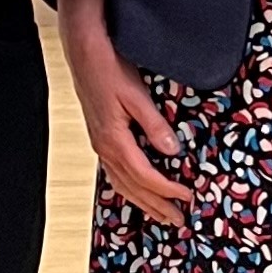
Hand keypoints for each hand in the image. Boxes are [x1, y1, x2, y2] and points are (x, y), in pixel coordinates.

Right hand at [57, 0, 191, 227]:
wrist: (83, 51)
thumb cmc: (108, 68)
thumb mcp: (135, 94)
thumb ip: (154, 124)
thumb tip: (173, 151)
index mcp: (114, 139)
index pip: (146, 176)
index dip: (168, 189)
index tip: (188, 196)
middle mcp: (105, 147)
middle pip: (134, 187)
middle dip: (157, 206)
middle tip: (179, 221)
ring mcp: (100, 144)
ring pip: (122, 184)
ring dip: (143, 202)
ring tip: (162, 214)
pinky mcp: (100, 137)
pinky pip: (115, 173)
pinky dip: (129, 187)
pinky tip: (137, 190)